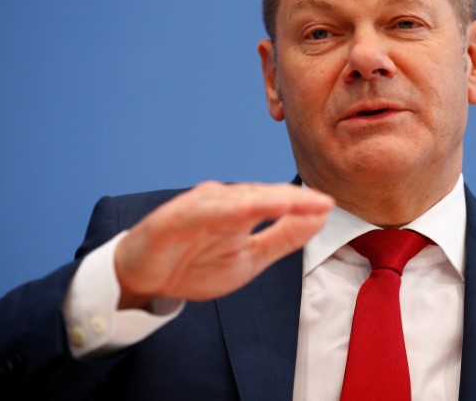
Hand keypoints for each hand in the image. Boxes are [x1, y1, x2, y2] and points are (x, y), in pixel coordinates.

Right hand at [114, 181, 333, 307]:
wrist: (145, 280)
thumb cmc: (196, 265)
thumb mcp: (250, 258)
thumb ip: (283, 238)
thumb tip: (320, 218)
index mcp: (240, 211)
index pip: (275, 203)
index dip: (302, 204)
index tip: (329, 205)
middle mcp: (221, 203)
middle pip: (258, 196)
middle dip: (289, 199)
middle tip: (320, 202)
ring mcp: (196, 208)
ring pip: (232, 200)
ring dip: (260, 200)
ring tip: (289, 201)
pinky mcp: (171, 219)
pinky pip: (197, 212)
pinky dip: (219, 210)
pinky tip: (240, 210)